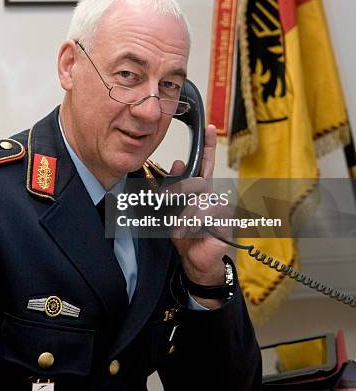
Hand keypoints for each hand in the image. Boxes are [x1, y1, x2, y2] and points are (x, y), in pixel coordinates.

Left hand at [169, 124, 229, 305]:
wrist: (195, 262)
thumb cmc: (187, 236)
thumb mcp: (173, 210)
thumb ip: (175, 187)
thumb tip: (177, 162)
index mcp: (202, 192)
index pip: (205, 165)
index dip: (208, 147)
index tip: (209, 128)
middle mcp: (213, 197)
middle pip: (199, 182)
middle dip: (180, 190)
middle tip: (166, 201)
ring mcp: (220, 210)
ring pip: (200, 201)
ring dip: (185, 216)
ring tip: (180, 228)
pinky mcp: (224, 225)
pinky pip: (205, 216)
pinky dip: (191, 225)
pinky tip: (188, 233)